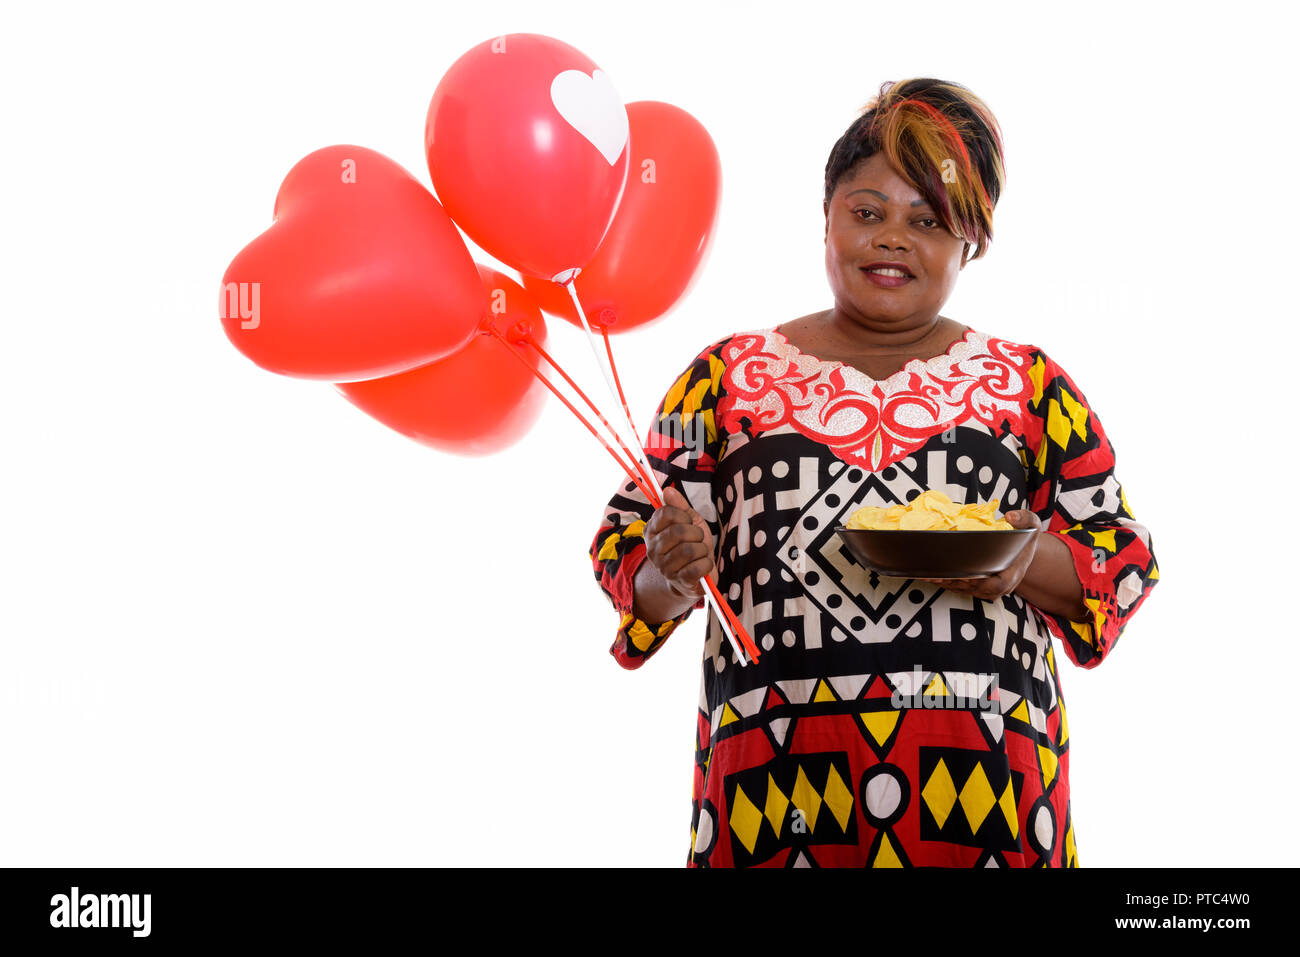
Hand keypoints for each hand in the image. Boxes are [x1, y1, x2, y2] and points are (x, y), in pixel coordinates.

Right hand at [644, 485, 716, 601]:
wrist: (693, 577)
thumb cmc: (690, 545)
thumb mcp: (688, 522)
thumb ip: (679, 506)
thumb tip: (667, 490)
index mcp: (651, 531)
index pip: (665, 513)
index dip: (682, 515)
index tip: (687, 522)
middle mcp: (653, 549)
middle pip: (679, 531)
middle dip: (696, 533)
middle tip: (697, 539)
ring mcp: (664, 567)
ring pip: (690, 550)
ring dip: (702, 549)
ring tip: (700, 553)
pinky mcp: (678, 581)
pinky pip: (697, 567)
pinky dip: (707, 564)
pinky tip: (703, 564)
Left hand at [916, 509, 1042, 599]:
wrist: (1023, 551)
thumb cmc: (1025, 537)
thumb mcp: (1032, 524)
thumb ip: (1025, 518)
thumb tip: (1009, 517)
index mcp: (1013, 575)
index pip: (996, 585)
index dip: (978, 582)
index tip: (961, 574)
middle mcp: (1002, 588)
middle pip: (976, 590)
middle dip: (956, 583)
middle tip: (937, 573)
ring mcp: (990, 591)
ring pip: (966, 591)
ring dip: (948, 584)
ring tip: (930, 575)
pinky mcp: (980, 590)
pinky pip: (962, 590)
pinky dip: (948, 584)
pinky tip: (933, 575)